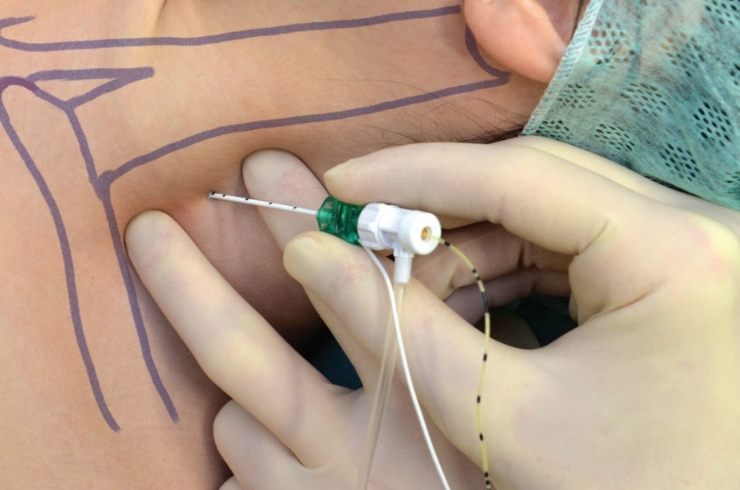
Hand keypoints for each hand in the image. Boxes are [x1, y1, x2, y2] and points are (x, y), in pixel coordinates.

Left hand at [125, 150, 481, 488]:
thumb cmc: (491, 473)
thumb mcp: (488, 400)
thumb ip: (461, 332)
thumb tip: (423, 260)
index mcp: (417, 398)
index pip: (350, 292)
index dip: (302, 227)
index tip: (268, 169)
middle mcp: (350, 449)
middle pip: (243, 354)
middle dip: (189, 283)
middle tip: (147, 230)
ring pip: (232, 424)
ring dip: (248, 404)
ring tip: (282, 399)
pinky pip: (237, 480)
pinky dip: (254, 460)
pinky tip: (285, 458)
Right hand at [321, 136, 739, 488]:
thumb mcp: (501, 418)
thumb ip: (399, 329)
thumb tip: (310, 252)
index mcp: (672, 254)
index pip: (518, 177)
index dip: (414, 175)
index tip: (338, 187)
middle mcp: (696, 227)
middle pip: (532, 183)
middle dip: (435, 212)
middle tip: (360, 240)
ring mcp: (687, 244)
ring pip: (542, 210)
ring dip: (463, 245)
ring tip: (404, 291)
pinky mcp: (668, 268)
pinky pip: (564, 243)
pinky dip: (500, 268)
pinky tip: (456, 304)